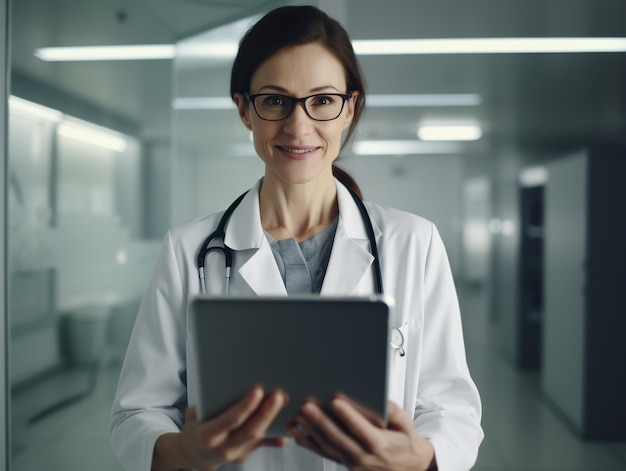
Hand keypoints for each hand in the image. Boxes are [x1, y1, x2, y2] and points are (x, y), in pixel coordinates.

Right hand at [152, 386, 287, 470]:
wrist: (194, 454)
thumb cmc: (196, 425)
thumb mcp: (196, 413)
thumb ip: (211, 401)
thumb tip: (230, 380)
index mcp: (208, 435)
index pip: (230, 421)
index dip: (245, 407)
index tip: (258, 391)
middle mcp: (223, 448)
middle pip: (250, 431)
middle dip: (266, 413)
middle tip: (279, 395)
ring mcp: (236, 454)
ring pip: (260, 437)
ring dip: (275, 420)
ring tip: (286, 401)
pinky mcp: (246, 453)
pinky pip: (264, 443)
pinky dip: (277, 434)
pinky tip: (288, 425)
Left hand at [288, 398, 435, 470]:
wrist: (407, 466)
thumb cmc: (404, 442)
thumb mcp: (406, 423)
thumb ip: (393, 410)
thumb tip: (380, 398)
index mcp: (380, 444)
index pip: (361, 429)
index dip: (347, 415)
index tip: (336, 402)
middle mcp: (364, 456)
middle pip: (339, 438)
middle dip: (321, 421)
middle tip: (308, 406)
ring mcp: (353, 462)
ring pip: (328, 446)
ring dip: (311, 431)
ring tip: (299, 415)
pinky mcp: (345, 463)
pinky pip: (323, 453)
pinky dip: (308, 443)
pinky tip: (296, 432)